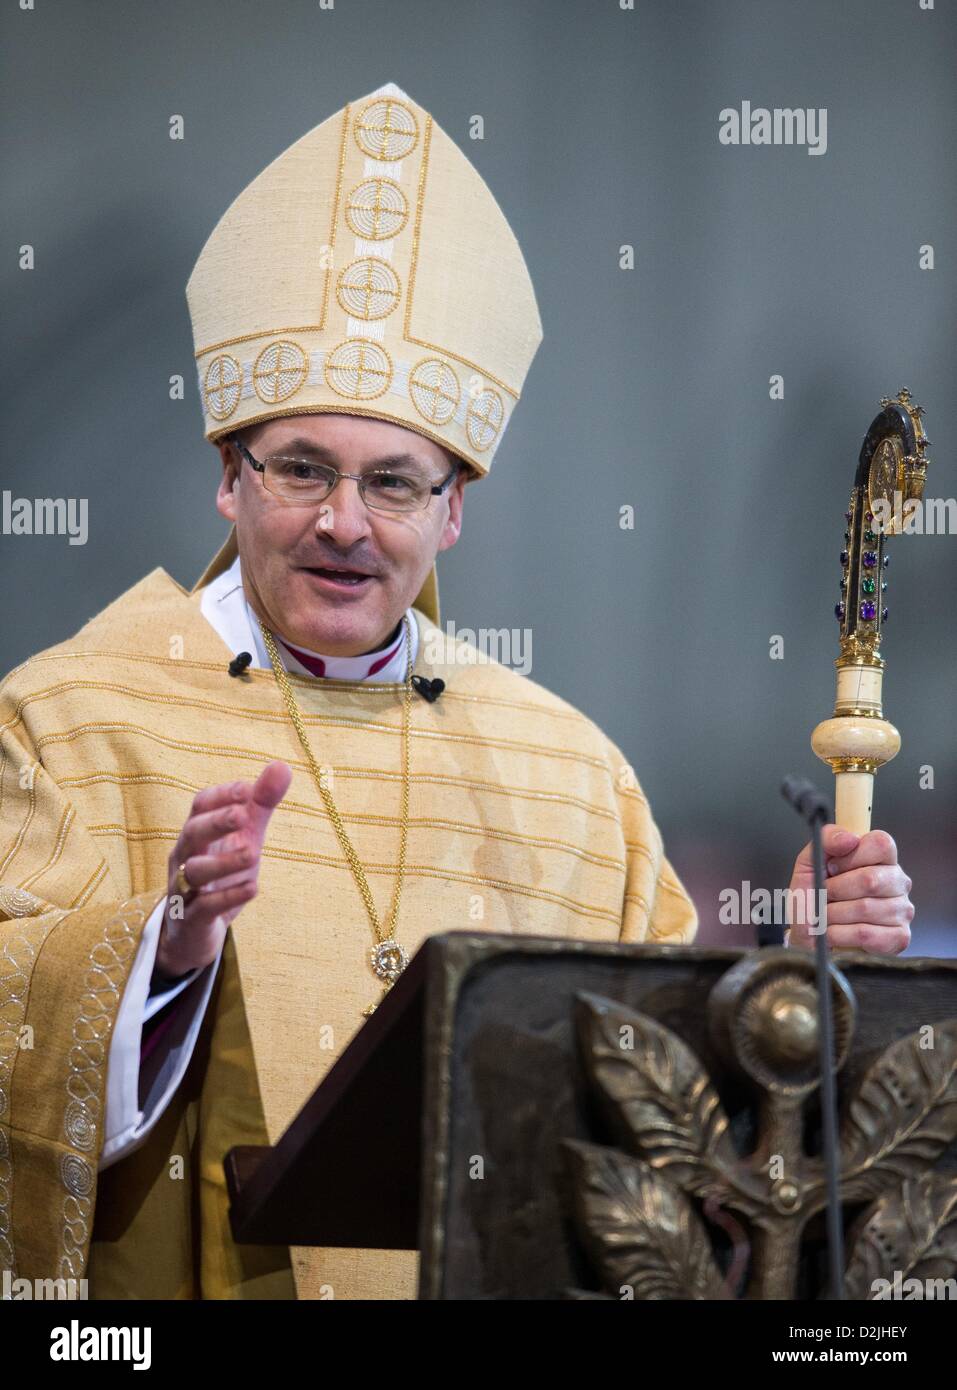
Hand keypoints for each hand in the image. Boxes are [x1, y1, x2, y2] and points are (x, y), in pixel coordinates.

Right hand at [157, 761, 292, 976]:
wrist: (194, 929)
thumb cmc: (221, 871)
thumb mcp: (244, 835)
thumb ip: (261, 803)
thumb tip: (282, 766)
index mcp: (197, 832)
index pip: (200, 805)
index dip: (221, 795)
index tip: (247, 790)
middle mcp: (185, 857)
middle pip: (192, 833)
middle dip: (216, 822)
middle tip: (243, 815)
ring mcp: (185, 888)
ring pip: (195, 872)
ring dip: (224, 862)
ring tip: (253, 853)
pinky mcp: (192, 919)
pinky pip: (205, 907)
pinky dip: (228, 898)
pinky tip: (252, 888)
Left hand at [787, 825, 913, 954]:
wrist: (807, 936)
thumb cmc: (812, 898)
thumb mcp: (810, 862)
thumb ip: (826, 839)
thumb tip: (850, 839)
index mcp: (882, 858)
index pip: (881, 843)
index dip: (849, 857)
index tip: (831, 869)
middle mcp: (898, 881)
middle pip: (870, 879)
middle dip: (835, 890)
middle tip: (824, 896)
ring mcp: (902, 910)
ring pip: (865, 908)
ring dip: (833, 914)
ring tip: (826, 916)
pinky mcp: (899, 937)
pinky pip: (866, 934)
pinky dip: (839, 934)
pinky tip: (834, 933)